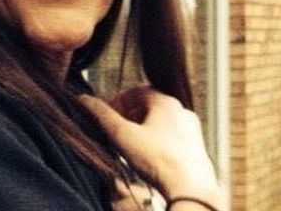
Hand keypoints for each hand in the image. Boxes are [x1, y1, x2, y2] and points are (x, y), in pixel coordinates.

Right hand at [79, 87, 220, 205]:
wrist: (190, 188)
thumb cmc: (160, 161)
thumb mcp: (123, 136)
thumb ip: (102, 116)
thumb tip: (84, 100)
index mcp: (166, 102)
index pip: (137, 90)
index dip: (119, 100)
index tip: (109, 114)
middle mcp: (182, 111)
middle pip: (150, 105)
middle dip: (130, 115)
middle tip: (117, 129)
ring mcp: (191, 129)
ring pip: (162, 122)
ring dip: (144, 128)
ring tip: (131, 145)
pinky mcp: (196, 147)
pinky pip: (173, 137)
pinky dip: (158, 141)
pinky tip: (150, 157)